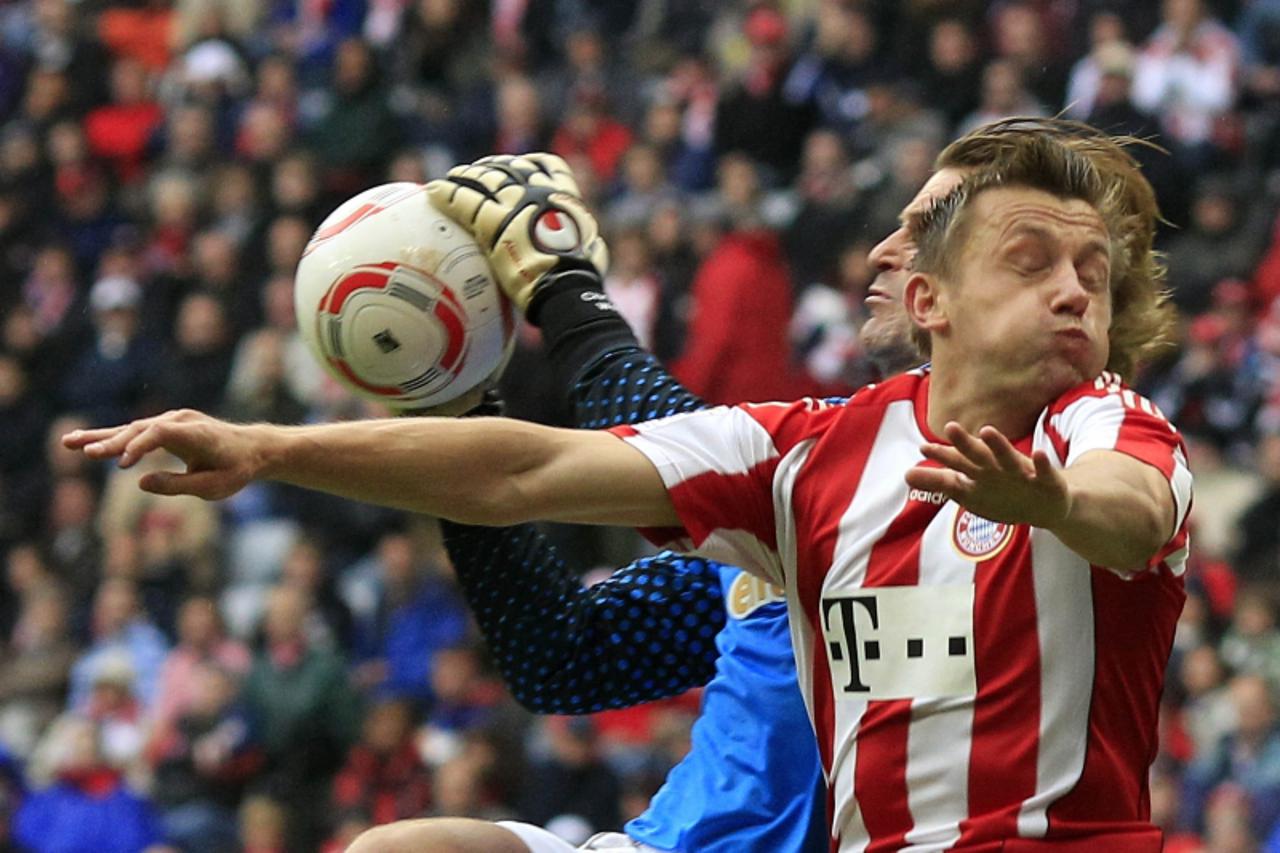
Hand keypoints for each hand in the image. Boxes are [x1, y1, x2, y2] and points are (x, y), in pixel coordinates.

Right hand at [62, 410, 263, 499]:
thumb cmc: (235, 469)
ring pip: (131, 428)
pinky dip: (111, 438)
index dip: (139, 445)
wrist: (252, 449)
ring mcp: (171, 421)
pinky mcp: (165, 427)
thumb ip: (179, 485)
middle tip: (86, 452)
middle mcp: (180, 421)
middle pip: (140, 428)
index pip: (160, 433)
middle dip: (112, 441)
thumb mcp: (214, 486)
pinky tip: (85, 443)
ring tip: (68, 442)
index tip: (120, 462)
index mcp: (195, 433)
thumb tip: (141, 483)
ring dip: (101, 436)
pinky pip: (134, 432)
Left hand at [425, 153, 608, 316]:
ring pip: (484, 179)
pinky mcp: (493, 220)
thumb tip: (594, 250)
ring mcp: (514, 203)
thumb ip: (588, 243)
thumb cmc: (583, 277)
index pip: (548, 166)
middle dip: (491, 168)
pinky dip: (447, 194)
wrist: (567, 285)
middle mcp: (538, 192)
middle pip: (509, 168)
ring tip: (452, 178)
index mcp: (564, 198)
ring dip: (466, 176)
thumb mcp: (592, 251)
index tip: (517, 164)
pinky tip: (435, 191)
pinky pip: (465, 201)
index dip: (529, 163)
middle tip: (476, 173)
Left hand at [905, 423, 1071, 528]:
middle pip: (979, 456)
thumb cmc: (1003, 492)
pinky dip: (1041, 464)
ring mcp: (1023, 473)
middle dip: (965, 444)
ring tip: (986, 431)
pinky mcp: (1046, 481)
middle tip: (950, 428)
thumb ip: (939, 482)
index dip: (941, 456)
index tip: (923, 448)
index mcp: (980, 471)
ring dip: (999, 446)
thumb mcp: (969, 491)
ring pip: (1009, 459)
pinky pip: (1044, 472)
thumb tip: (905, 476)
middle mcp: (998, 468)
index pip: (957, 462)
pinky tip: (1037, 454)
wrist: (1047, 506)